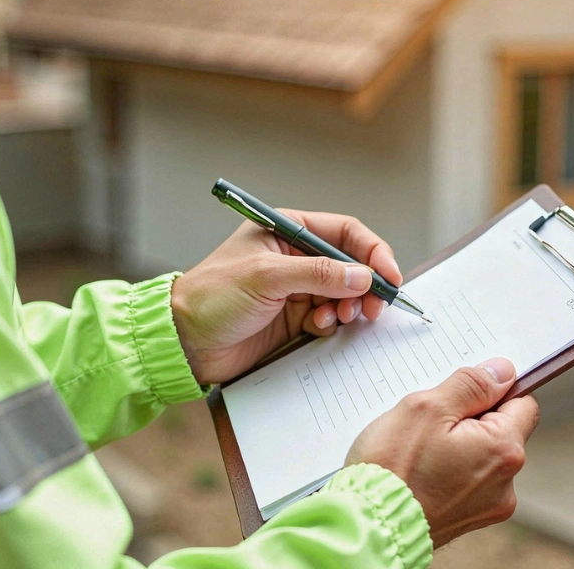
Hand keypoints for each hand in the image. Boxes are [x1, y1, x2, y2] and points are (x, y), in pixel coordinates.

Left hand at [170, 210, 401, 383]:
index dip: (372, 252)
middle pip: (350, 264)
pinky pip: (330, 317)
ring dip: (350, 306)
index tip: (388, 276)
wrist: (184, 342)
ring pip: (344, 293)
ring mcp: (296, 288)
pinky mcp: (294, 318)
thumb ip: (318, 274)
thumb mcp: (267, 278)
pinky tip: (318, 326)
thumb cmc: (213, 297)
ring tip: (339, 317)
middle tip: (373, 306)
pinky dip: (332, 322)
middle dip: (365, 284)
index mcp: (287, 231)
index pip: (344, 232)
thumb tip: (363, 275)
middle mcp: (295, 257)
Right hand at [345, 358, 539, 547]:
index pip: (523, 403)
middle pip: (501, 431)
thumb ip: (471, 385)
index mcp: (503, 450)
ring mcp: (488, 506)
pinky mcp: (469, 519)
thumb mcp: (427, 407)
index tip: (464, 393)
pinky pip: (468, 480)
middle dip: (471, 419)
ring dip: (459, 445)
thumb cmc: (392, 468)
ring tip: (421, 450)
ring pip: (482, 455)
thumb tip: (502, 372)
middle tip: (432, 423)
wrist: (368, 525)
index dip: (494, 391)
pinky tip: (422, 470)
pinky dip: (450, 470)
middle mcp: (505, 483)